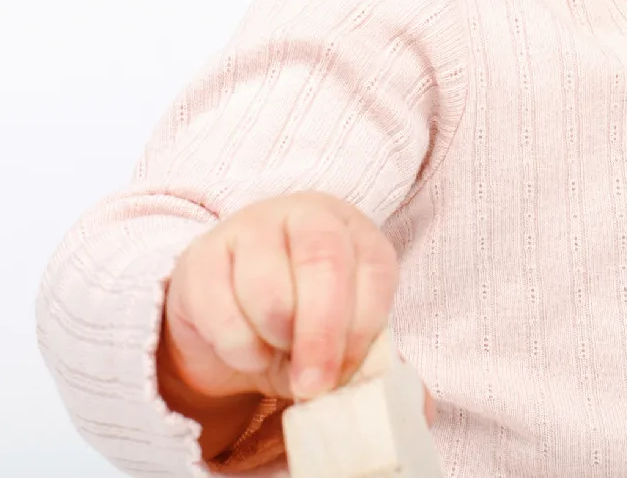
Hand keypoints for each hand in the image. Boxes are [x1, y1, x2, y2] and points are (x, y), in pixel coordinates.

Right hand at [157, 191, 435, 428]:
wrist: (227, 313)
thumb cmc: (298, 320)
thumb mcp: (341, 338)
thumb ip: (377, 366)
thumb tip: (422, 410)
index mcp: (354, 232)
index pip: (374, 267)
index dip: (364, 326)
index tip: (348, 374)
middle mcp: (307, 216)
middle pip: (323, 262)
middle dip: (321, 334)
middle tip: (312, 387)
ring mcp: (252, 228)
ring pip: (267, 286)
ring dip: (273, 340)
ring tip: (276, 356)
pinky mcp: (204, 255)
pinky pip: (219, 305)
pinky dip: (235, 345)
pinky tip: (244, 349)